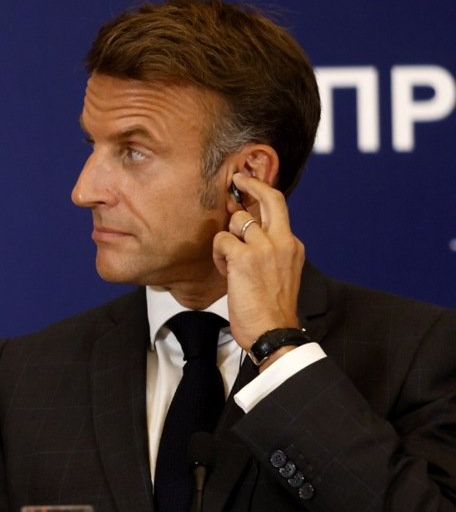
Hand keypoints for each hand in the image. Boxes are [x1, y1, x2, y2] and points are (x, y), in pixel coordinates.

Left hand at [212, 173, 304, 350]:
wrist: (274, 332)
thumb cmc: (272, 309)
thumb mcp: (279, 273)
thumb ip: (270, 250)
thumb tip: (247, 232)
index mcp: (292, 245)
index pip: (278, 209)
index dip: (261, 194)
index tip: (248, 185)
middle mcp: (282, 241)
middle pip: (270, 198)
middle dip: (251, 183)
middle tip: (237, 179)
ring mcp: (265, 247)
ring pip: (237, 220)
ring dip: (226, 238)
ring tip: (228, 261)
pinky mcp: (245, 257)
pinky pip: (222, 240)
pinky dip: (218, 253)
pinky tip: (225, 270)